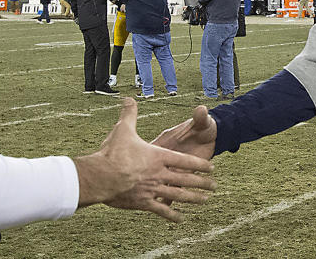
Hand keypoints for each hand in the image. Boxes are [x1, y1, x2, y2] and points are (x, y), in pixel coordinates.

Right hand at [74, 98, 214, 221]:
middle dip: (202, 182)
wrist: (101, 177)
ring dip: (193, 198)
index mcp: (159, 156)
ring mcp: (153, 189)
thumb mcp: (123, 129)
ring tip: (204, 200)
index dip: (199, 164)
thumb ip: (129, 113)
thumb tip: (129, 97)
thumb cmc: (112, 152)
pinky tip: (180, 219)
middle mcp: (160, 174)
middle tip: (214, 186)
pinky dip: (172, 215)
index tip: (210, 167)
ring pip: (178, 195)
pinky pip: (162, 209)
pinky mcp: (143, 203)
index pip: (185, 160)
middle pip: (186, 179)